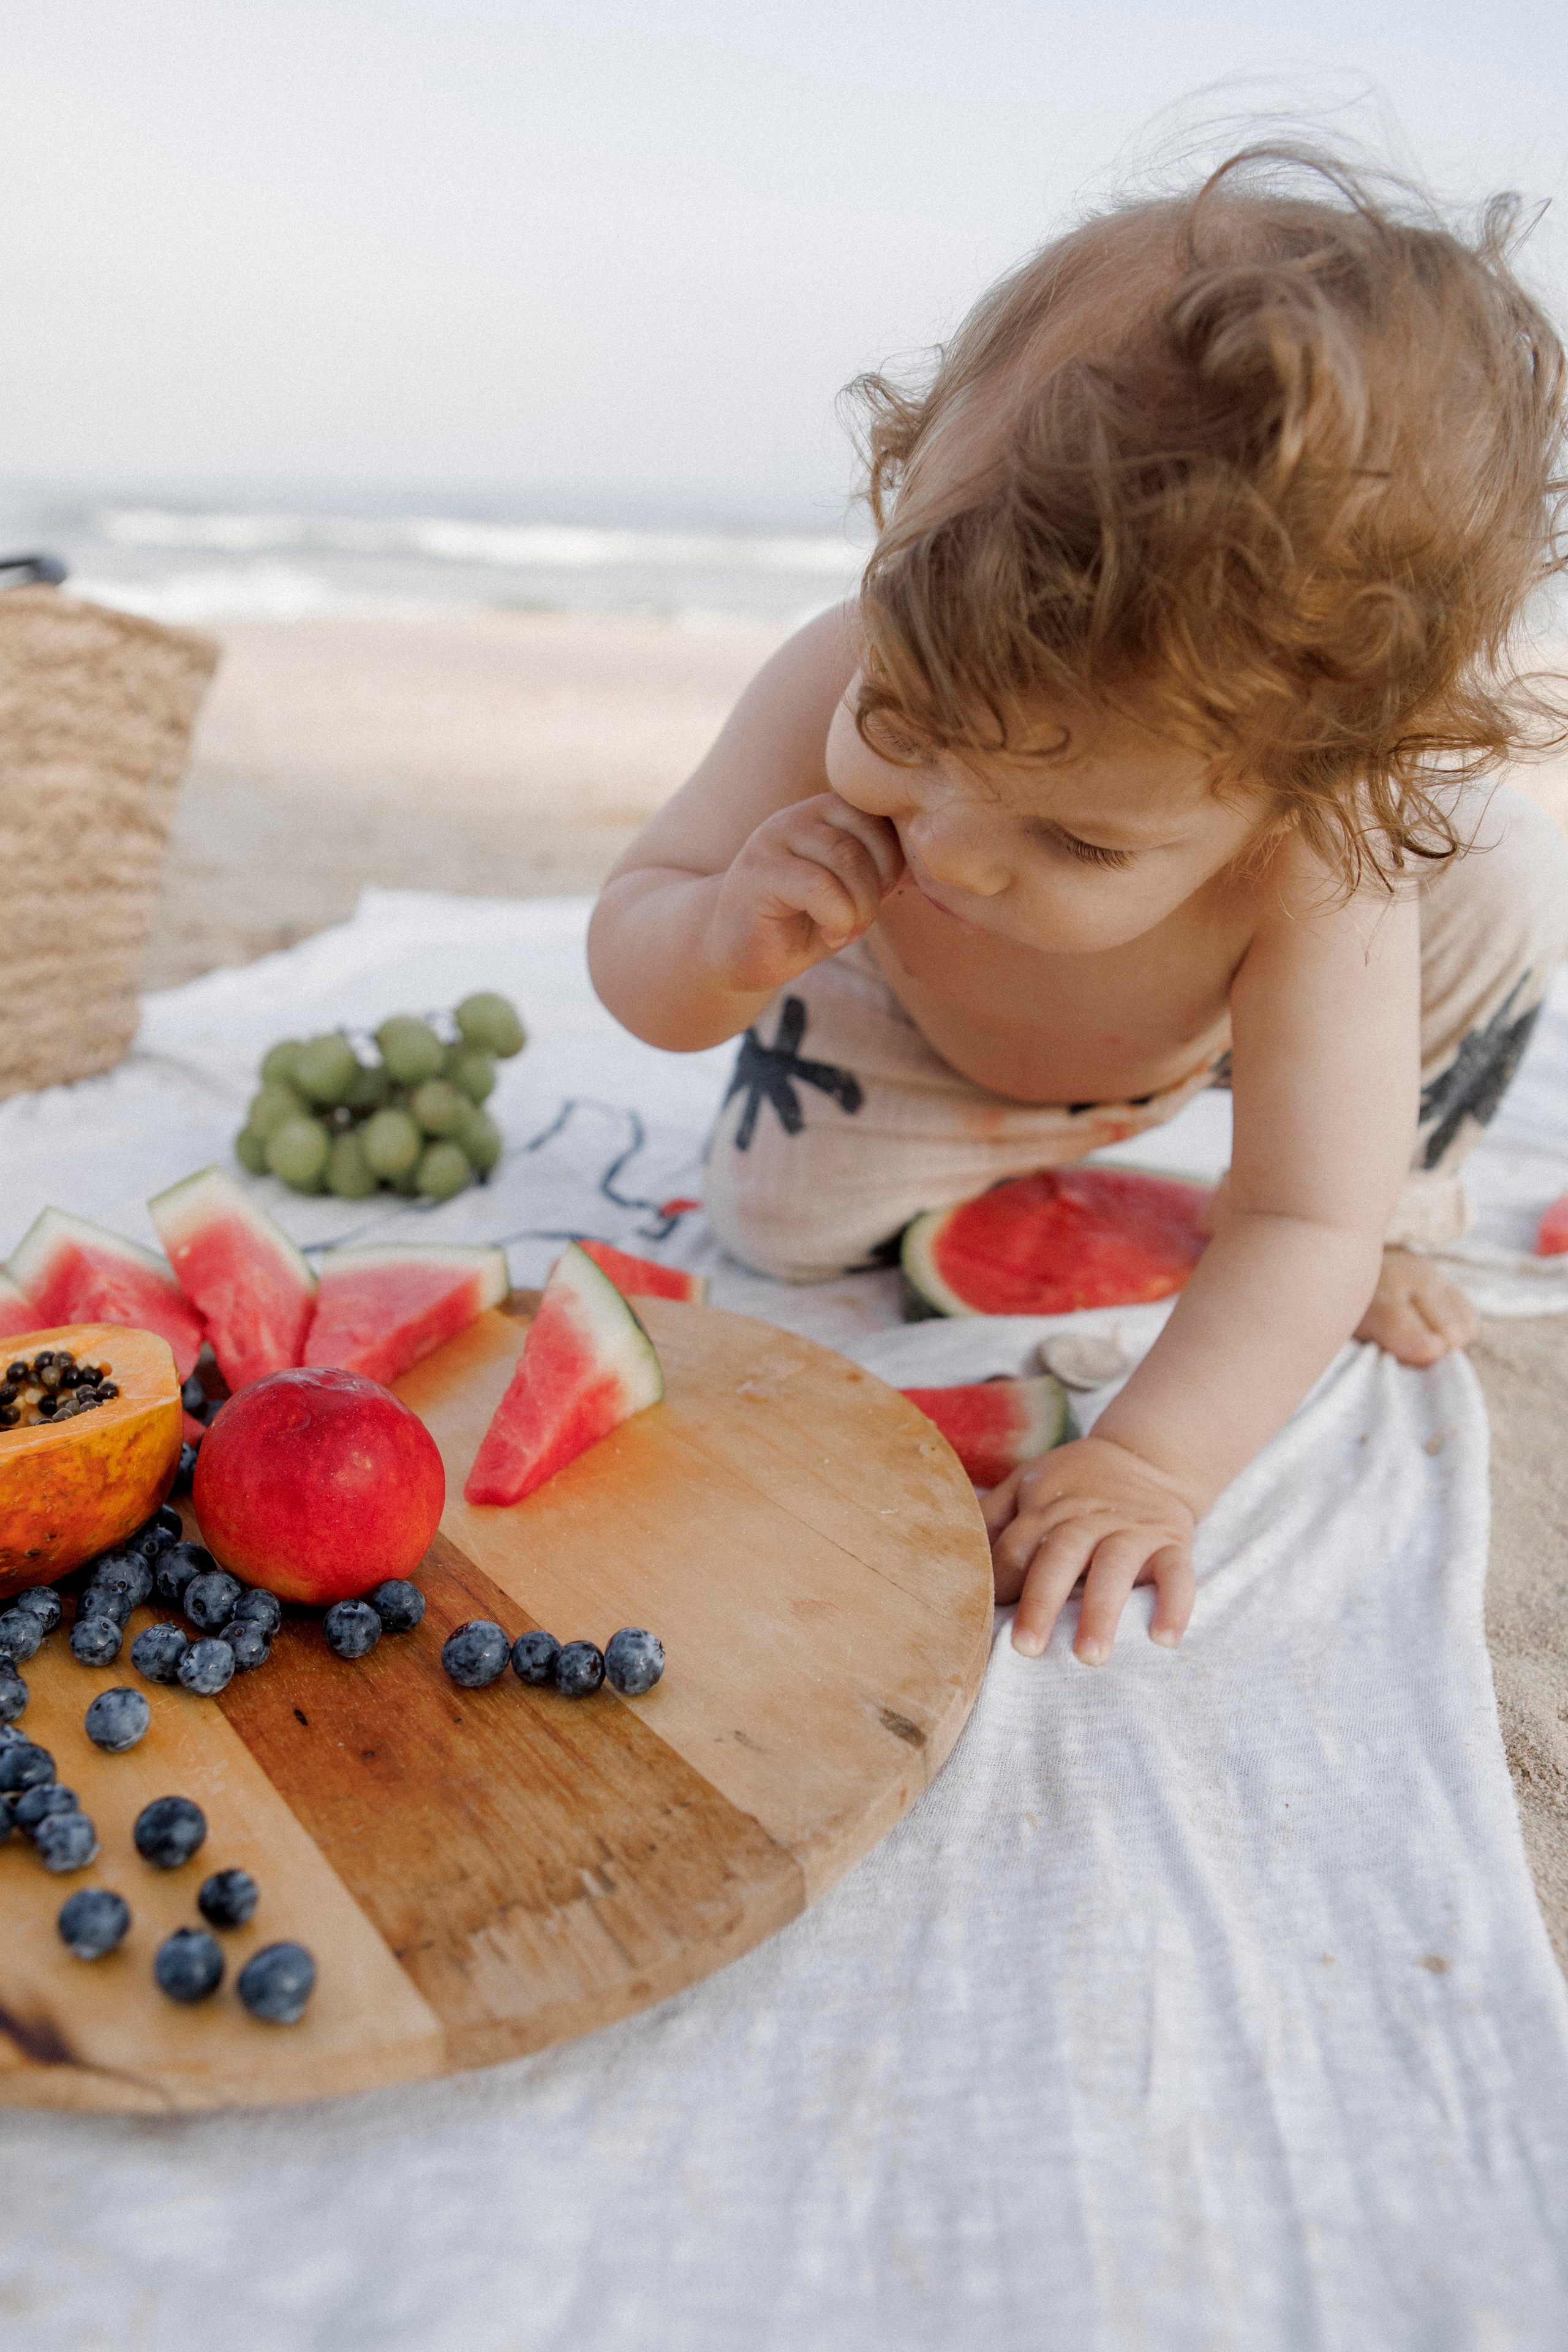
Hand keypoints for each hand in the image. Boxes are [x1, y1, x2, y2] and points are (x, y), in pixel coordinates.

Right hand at [703, 792, 904, 994]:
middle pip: (868, 836)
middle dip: (879, 889)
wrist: (738, 954)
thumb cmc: (800, 925)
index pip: (883, 818)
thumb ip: (881, 874)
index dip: (896, 863)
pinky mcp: (758, 871)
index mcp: (828, 813)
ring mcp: (775, 838)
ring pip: (845, 858)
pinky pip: (819, 885)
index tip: (883, 900)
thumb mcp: (853, 896)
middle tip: (864, 923)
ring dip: (860, 907)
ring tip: (847, 931)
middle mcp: (800, 815)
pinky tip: (830, 936)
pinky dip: (838, 918)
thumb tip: (925, 864)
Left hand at [983, 1436, 1196, 1665]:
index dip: (999, 1584)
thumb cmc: (1074, 1484)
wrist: (1147, 1457)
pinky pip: (1178, 1573)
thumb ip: (992, 1516)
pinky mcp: (1172, 1541)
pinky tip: (1164, 1639)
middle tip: (1026, 1648)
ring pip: (1115, 1567)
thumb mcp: (1028, 1483)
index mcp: (1045, 1505)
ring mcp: (1132, 1529)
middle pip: (1059, 1556)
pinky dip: (1175, 1605)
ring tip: (1090, 1657)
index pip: (1015, 1546)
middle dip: (1041, 1601)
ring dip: (1102, 1611)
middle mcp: (1087, 1516)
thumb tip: (951, 1553)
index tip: (981, 1625)